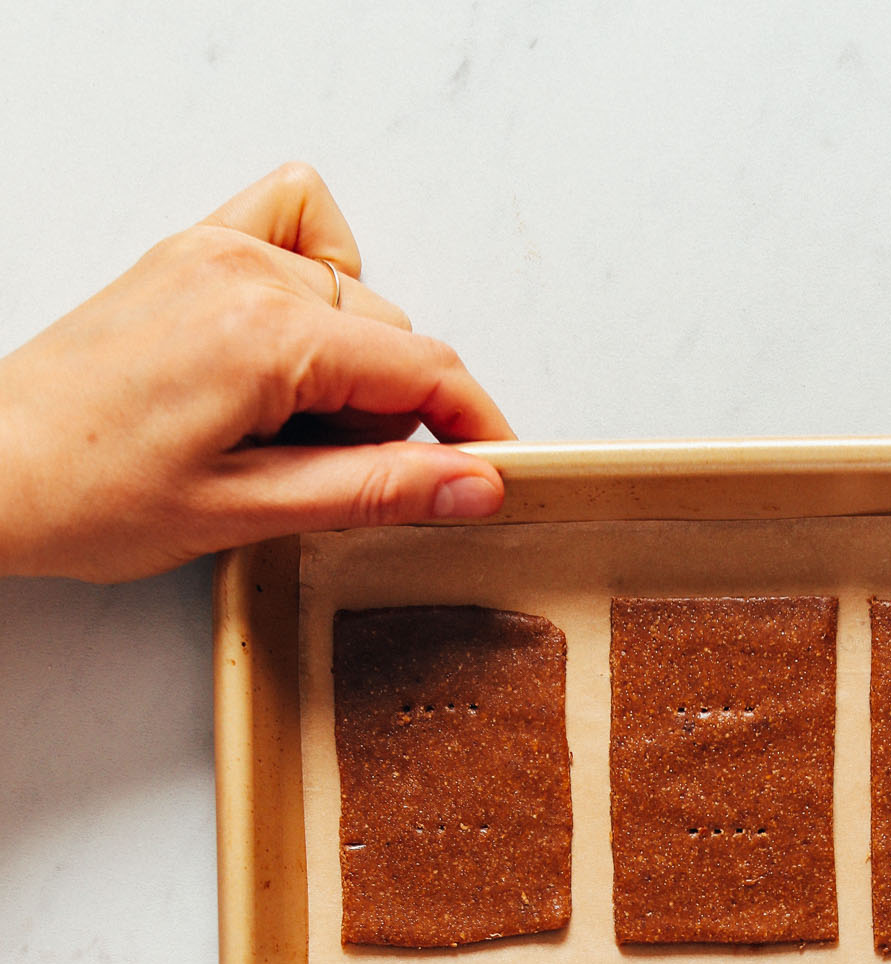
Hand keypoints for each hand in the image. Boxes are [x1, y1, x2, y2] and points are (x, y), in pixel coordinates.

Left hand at [0, 163, 510, 581]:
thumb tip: (473, 482)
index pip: (422, 366)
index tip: (498, 473)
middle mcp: (244, 272)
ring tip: (290, 435)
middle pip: (390, 335)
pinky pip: (293, 221)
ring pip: (351, 294)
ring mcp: (214, 251)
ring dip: (352, 365)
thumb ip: (375, 490)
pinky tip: (295, 340)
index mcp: (266, 336)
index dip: (474, 428)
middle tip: (340, 485)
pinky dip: (319, 270)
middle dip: (395, 416)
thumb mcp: (249, 513)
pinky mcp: (189, 252)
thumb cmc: (89, 496)